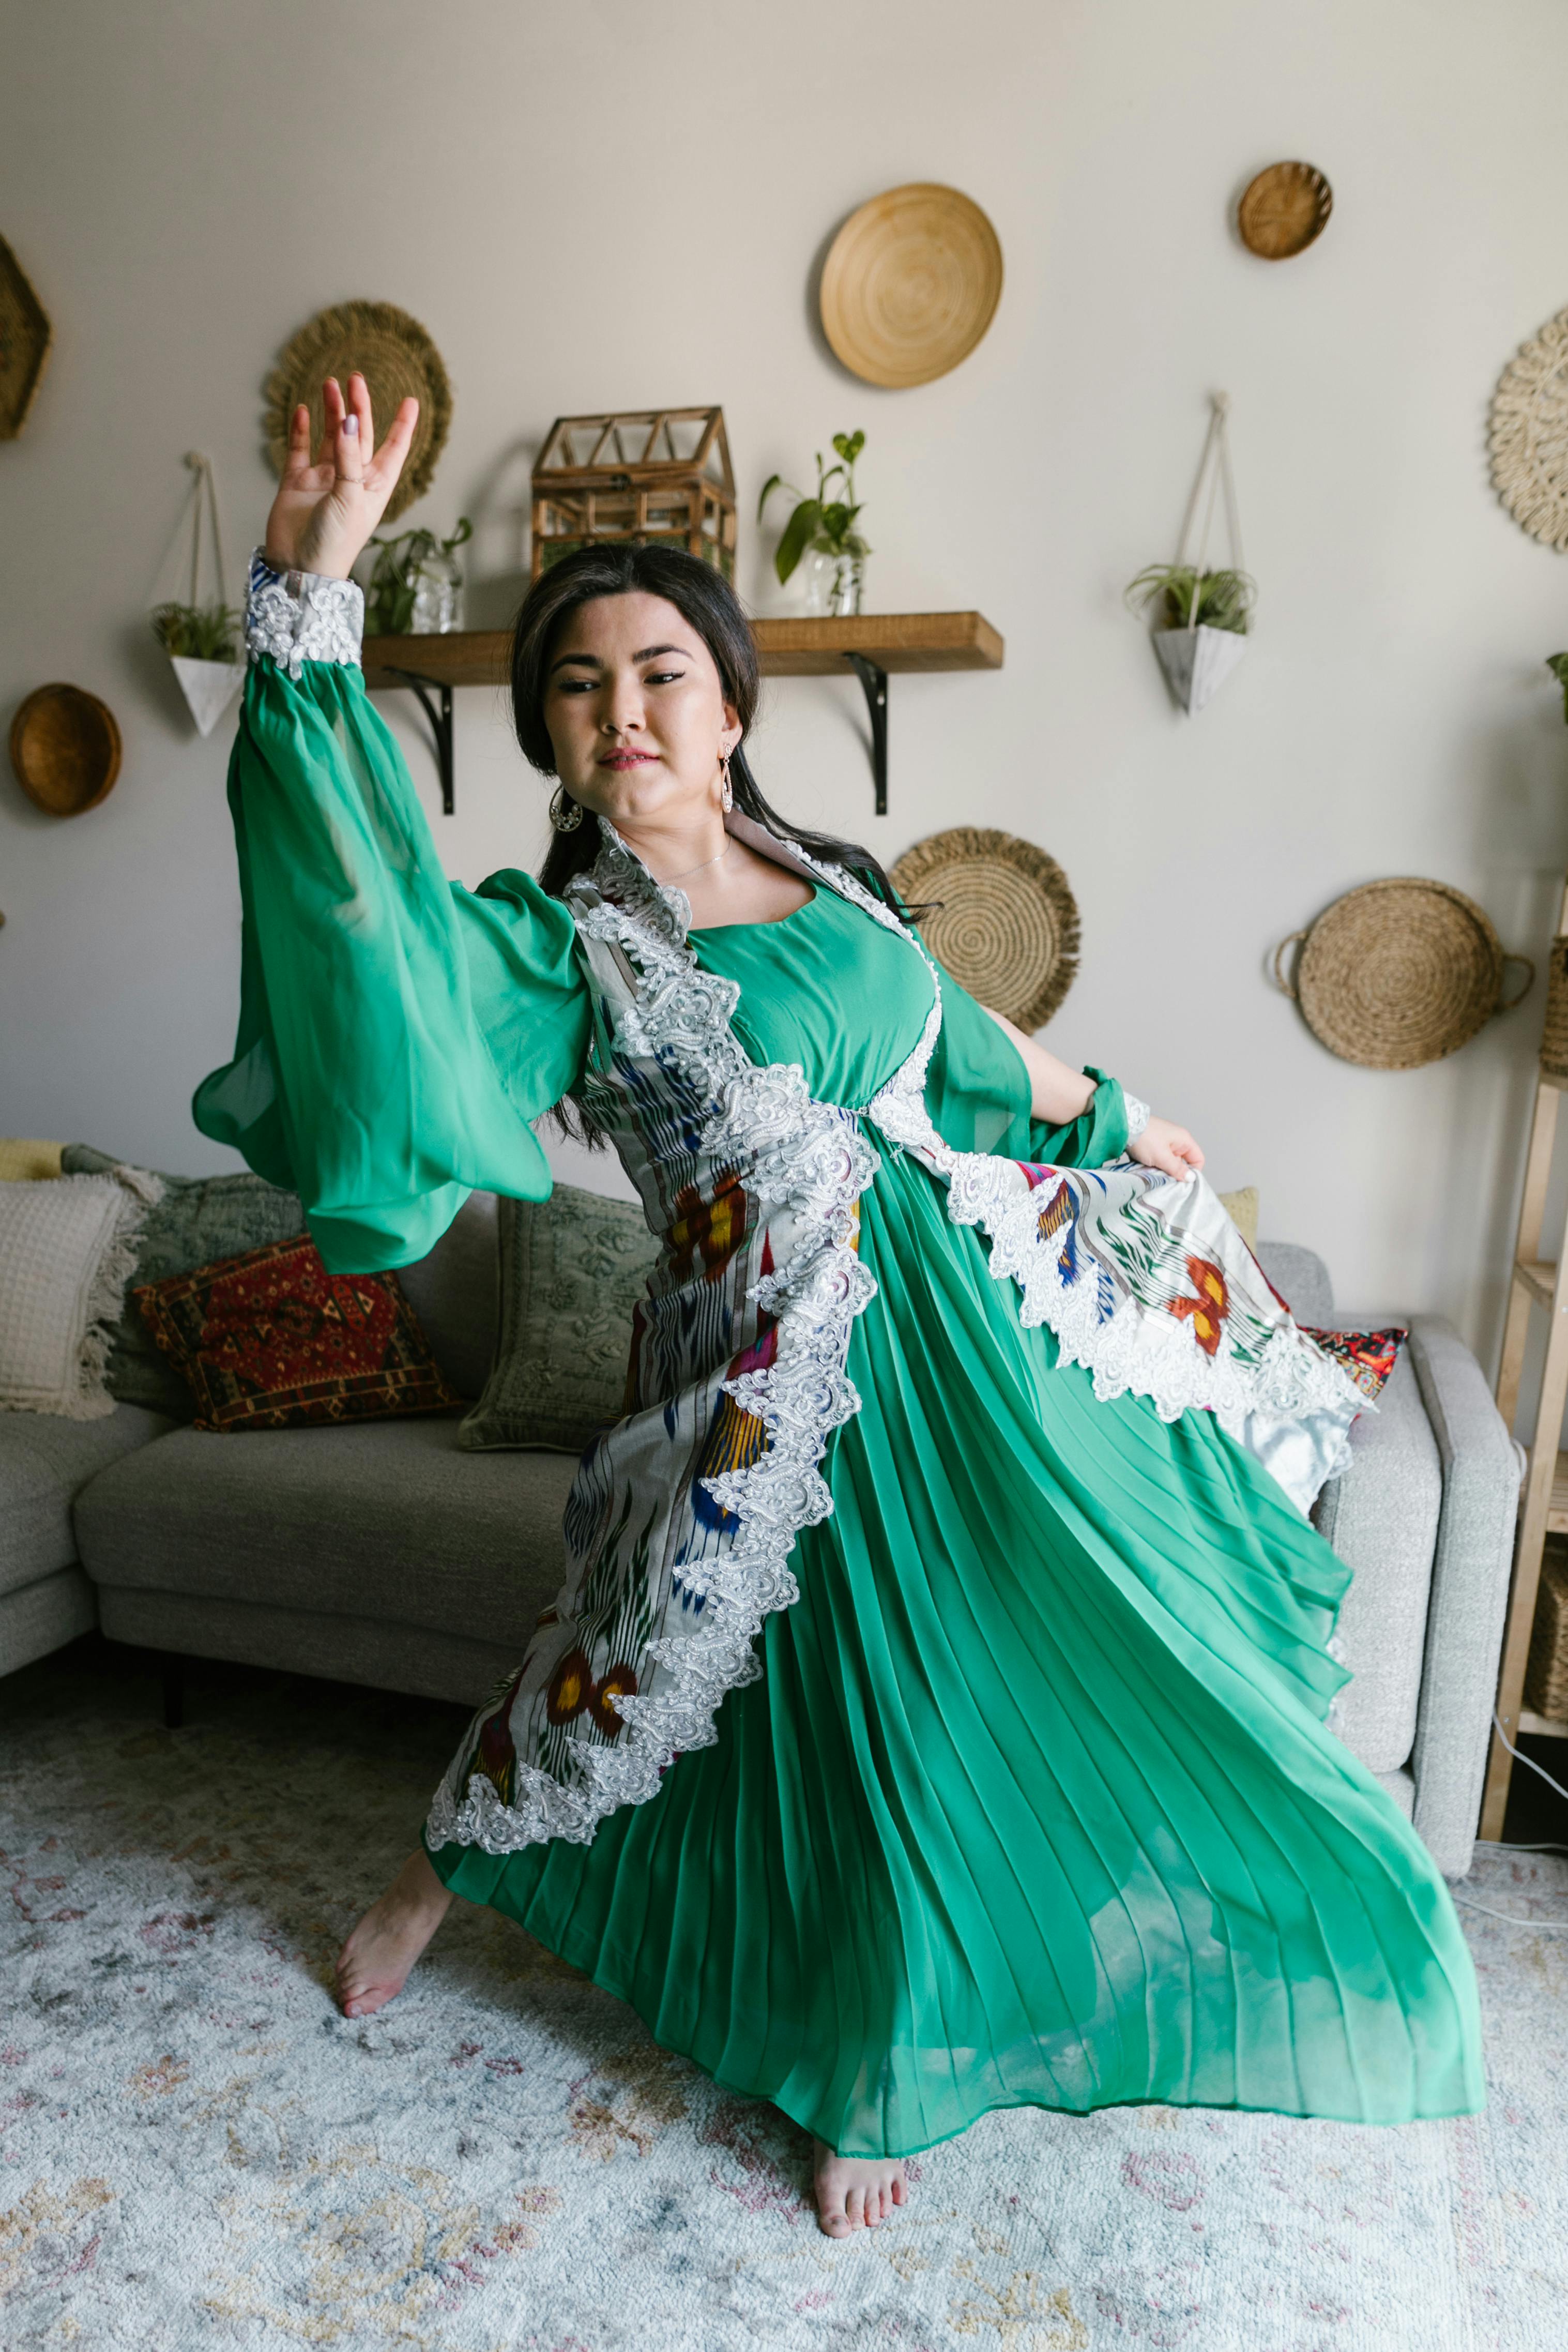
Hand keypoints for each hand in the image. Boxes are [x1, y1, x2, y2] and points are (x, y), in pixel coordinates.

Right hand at [261, 372, 418, 580]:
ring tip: (330, 384)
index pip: (393, 450)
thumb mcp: (350, 497)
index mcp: (374, 486)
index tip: (411, 401)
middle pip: (358, 435)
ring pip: (330, 437)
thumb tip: (349, 421)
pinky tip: (305, 410)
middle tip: (356, 378)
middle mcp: (351, 479)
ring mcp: (323, 479)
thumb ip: (348, 458)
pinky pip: (300, 449)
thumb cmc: (334, 542)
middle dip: (358, 407)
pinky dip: (302, 430)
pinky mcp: (297, 482)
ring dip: (331, 412)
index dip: (402, 426)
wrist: (299, 567)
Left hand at [1129, 1115, 1203, 1179]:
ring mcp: (1163, 1143)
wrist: (1121, 1125)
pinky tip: (1145, 1169)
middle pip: (1182, 1163)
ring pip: (1168, 1163)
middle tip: (1165, 1180)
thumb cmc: (1144, 1137)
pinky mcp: (1152, 1146)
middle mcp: (1176, 1141)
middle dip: (1174, 1173)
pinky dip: (1153, 1166)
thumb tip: (1191, 1179)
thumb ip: (1177, 1169)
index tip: (1183, 1182)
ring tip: (1153, 1174)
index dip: (1193, 1172)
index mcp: (1184, 1140)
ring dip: (1162, 1171)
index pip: (1198, 1159)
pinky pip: (1157, 1161)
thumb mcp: (1162, 1157)